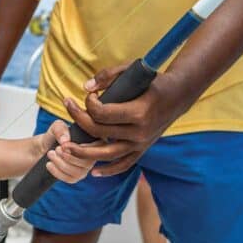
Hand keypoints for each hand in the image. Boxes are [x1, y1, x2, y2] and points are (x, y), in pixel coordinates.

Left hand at [38, 120, 95, 183]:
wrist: (44, 146)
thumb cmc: (55, 135)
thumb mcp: (56, 127)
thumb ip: (60, 129)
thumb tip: (65, 141)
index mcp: (94, 142)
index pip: (97, 149)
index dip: (80, 149)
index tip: (64, 145)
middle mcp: (92, 157)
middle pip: (88, 163)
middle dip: (69, 157)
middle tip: (56, 149)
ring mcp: (85, 169)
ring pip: (78, 172)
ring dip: (61, 164)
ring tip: (50, 154)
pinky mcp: (75, 177)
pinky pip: (70, 179)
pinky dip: (57, 172)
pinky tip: (49, 164)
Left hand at [64, 63, 185, 176]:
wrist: (178, 96)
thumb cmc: (153, 81)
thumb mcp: (132, 70)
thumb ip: (108, 75)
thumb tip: (86, 88)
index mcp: (138, 112)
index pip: (102, 113)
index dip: (89, 103)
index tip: (88, 95)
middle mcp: (140, 132)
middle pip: (99, 131)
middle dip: (78, 118)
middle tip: (67, 106)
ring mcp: (141, 144)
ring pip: (106, 153)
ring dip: (83, 152)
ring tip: (64, 148)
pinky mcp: (142, 150)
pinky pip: (123, 165)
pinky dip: (108, 170)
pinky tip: (93, 172)